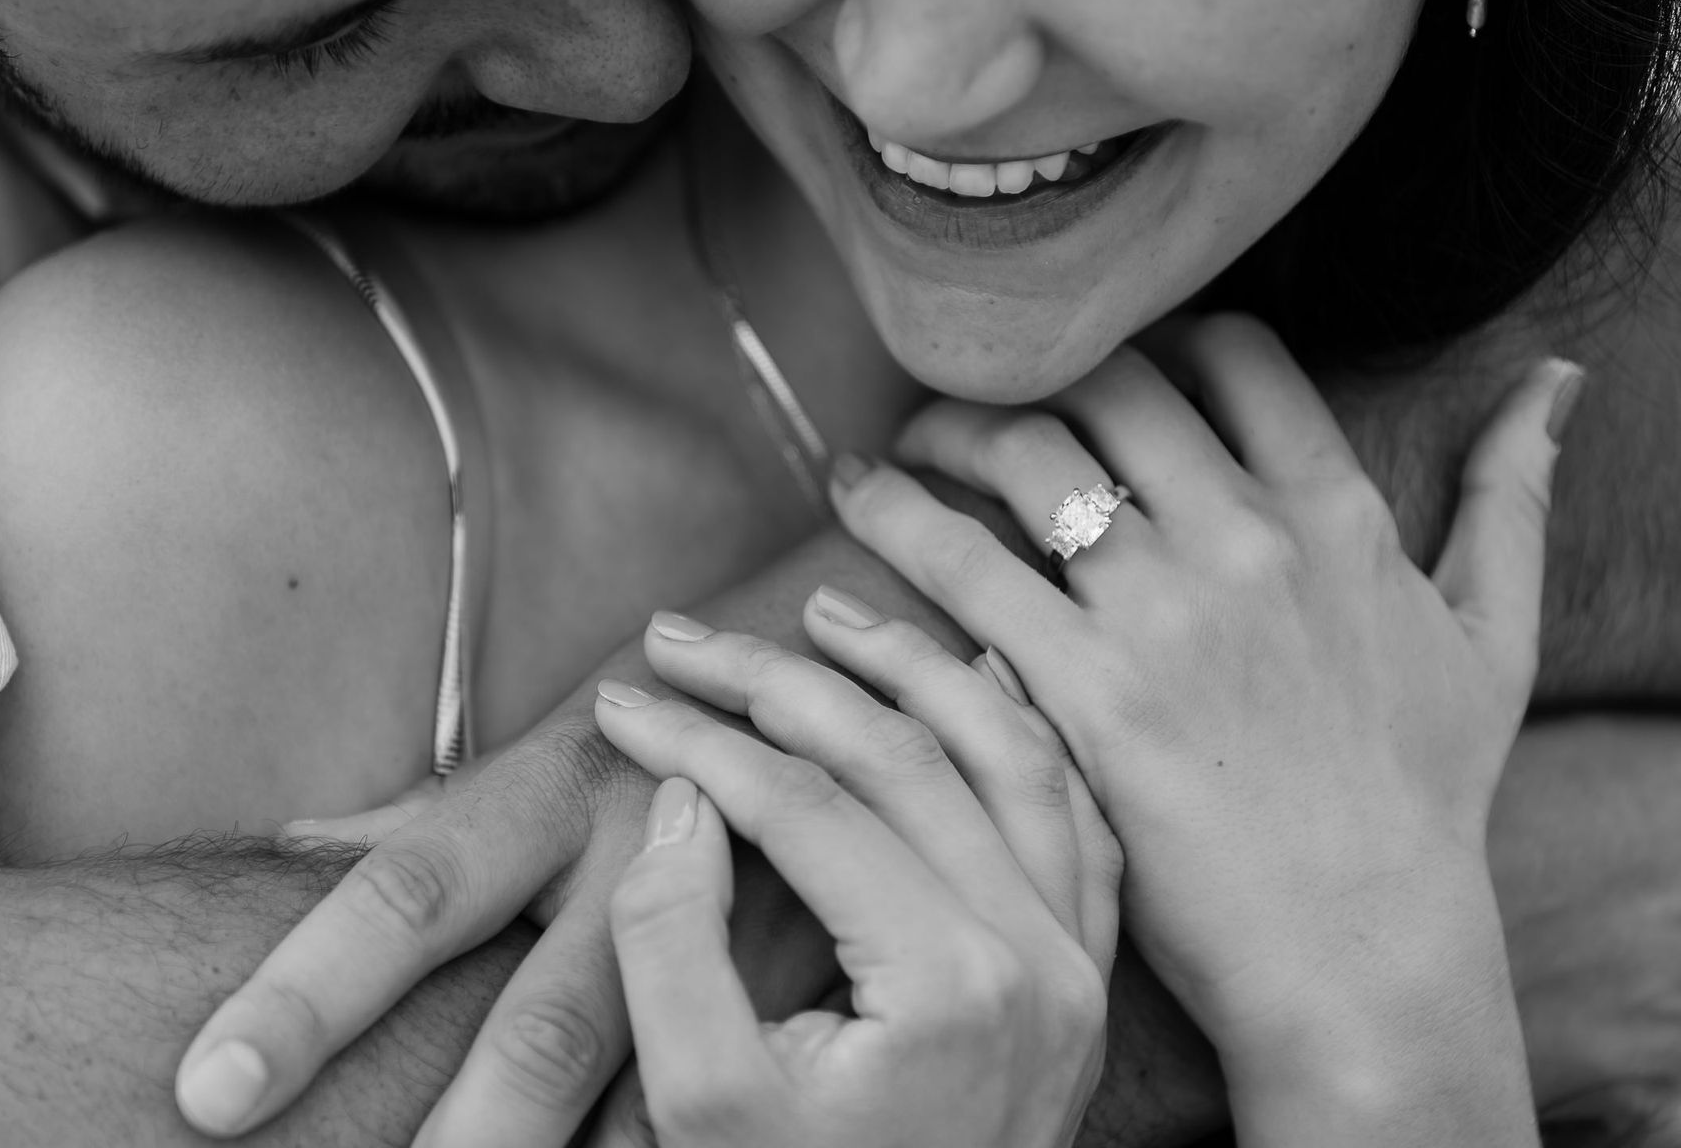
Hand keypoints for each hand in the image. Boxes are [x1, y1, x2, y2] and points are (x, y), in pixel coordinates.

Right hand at [593, 600, 1120, 1147]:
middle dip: (784, 682)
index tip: (624, 696)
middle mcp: (1041, 961)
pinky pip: (1075, 817)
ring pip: (1012, 757)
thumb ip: (673, 947)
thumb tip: (682, 801)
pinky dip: (1021, 734)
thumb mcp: (702, 1109)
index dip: (701, 741)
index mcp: (949, 988)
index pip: (808, 809)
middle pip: (906, 759)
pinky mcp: (1086, 979)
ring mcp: (1078, 967)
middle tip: (688, 636)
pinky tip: (974, 679)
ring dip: (917, 671)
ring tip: (826, 614)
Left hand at [830, 316, 1574, 1137]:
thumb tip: (1558, 379)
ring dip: (947, 429)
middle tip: (978, 399)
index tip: (1107, 365)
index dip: (1159, 339)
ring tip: (902, 448)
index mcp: (1336, 514)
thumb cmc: (1422, 796)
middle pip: (1110, 386)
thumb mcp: (1491, 636)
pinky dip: (896, 518)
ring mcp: (1161, 613)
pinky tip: (858, 503)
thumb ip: (1513, 498)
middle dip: (1034, 375)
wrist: (1358, 944)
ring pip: (1024, 454)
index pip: (1235, 355)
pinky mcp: (1082, 690)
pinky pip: (962, 565)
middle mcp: (1245, 539)